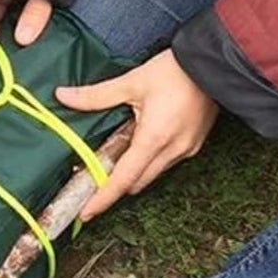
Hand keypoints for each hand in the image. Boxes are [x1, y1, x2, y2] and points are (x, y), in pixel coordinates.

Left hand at [55, 50, 218, 219]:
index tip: (85, 213)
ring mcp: (186, 150)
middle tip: (93, 176)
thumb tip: (64, 96)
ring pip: (152, 173)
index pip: (123, 179)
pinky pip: (166, 162)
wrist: (214, 63)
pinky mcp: (193, 145)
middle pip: (137, 182)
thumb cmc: (175, 70)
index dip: (102, 199)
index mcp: (154, 138)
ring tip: (116, 153)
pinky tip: (140, 141)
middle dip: (115, 184)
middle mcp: (172, 150)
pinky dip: (149, 159)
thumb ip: (95, 96)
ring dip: (134, 170)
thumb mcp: (131, 82)